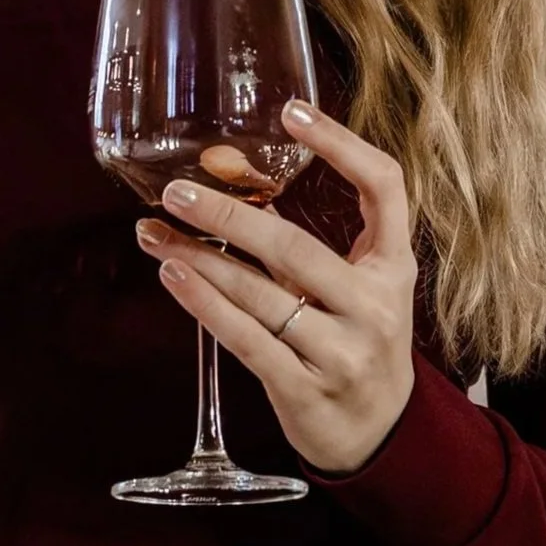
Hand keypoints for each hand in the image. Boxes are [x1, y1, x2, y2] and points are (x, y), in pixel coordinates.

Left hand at [137, 99, 416, 475]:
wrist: (378, 433)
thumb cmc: (354, 342)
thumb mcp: (354, 288)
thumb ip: (302, 245)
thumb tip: (226, 182)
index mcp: (393, 267)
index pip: (384, 188)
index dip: (342, 145)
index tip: (292, 112)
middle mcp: (375, 305)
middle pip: (295, 246)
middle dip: (227, 217)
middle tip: (176, 192)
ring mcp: (344, 351)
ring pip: (259, 294)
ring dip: (197, 260)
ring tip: (152, 233)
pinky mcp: (307, 389)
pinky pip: (245, 339)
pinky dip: (204, 305)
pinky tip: (173, 278)